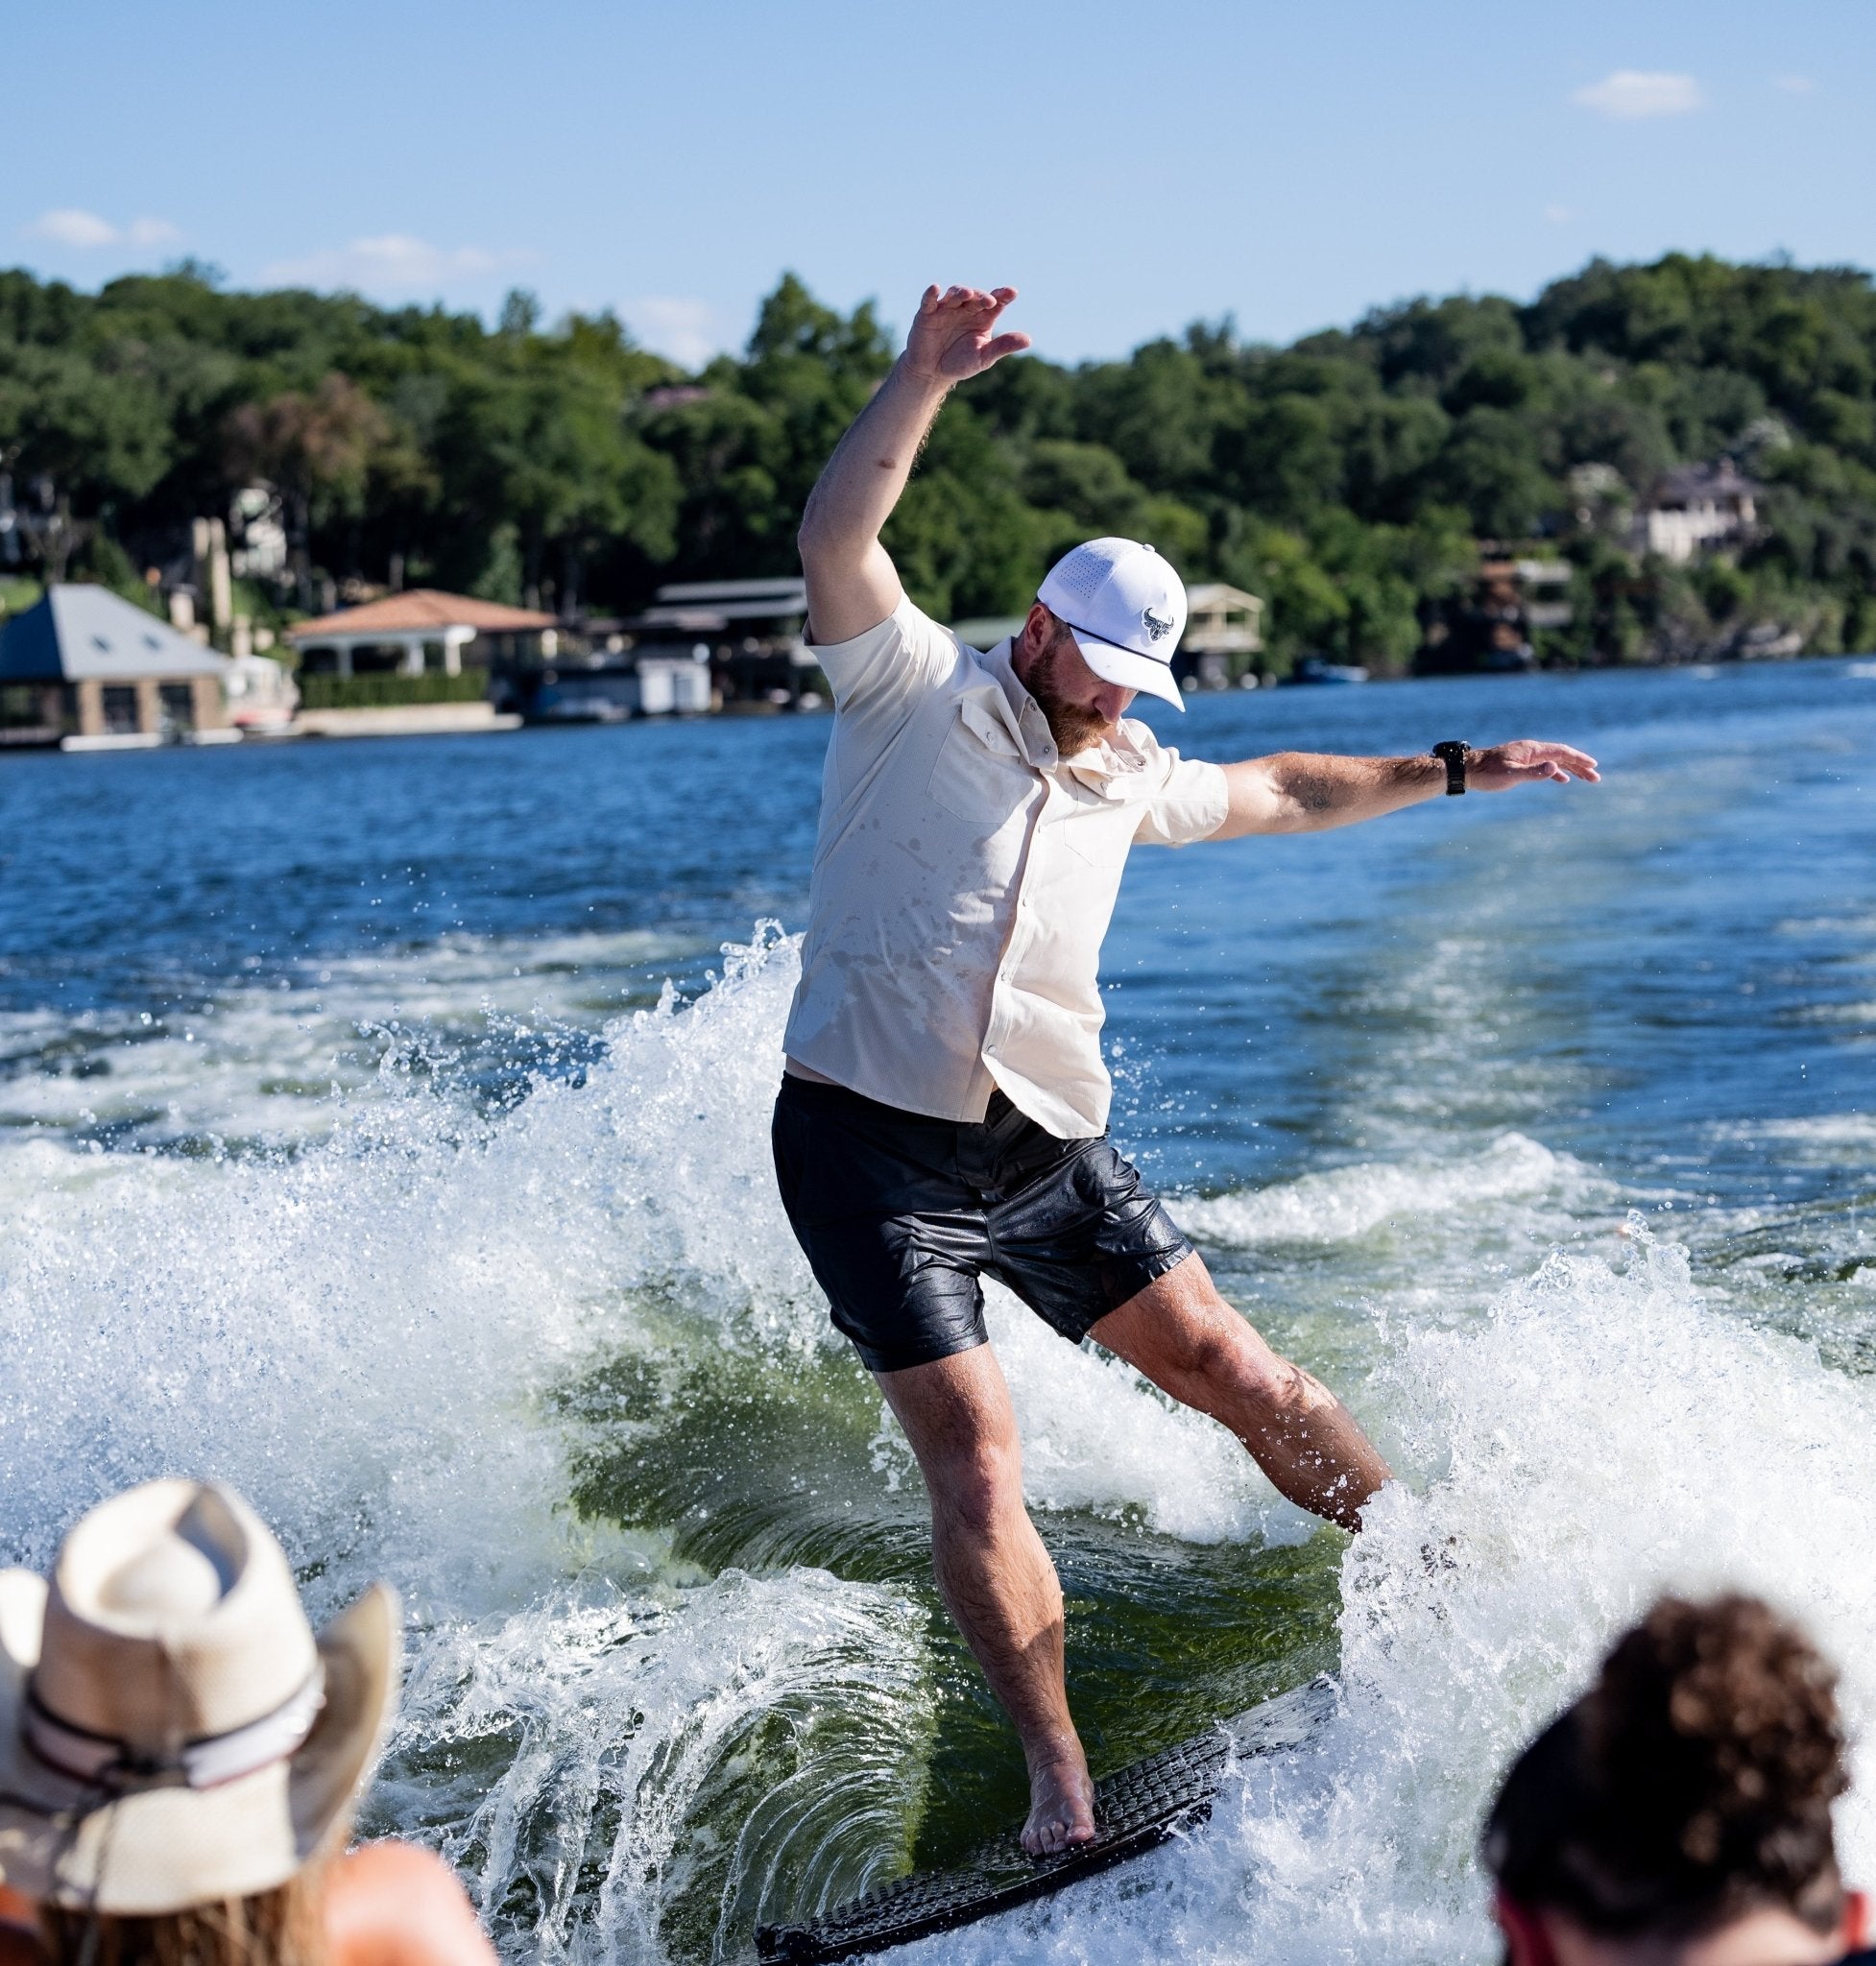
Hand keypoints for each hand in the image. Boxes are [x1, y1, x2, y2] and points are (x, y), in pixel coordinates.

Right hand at [901, 284, 1031, 385]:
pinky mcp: (927, 313)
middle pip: (976, 296)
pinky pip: (928, 300)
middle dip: (982, 297)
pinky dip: (930, 294)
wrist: (932, 372)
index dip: (1003, 295)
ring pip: (954, 294)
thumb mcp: (984, 357)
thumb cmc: (960, 363)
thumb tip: (1028, 340)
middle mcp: (966, 308)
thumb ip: (1003, 346)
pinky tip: (935, 288)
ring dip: (960, 292)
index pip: (996, 302)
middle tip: (990, 302)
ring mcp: (946, 308)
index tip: (1012, 293)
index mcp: (982, 317)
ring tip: (967, 295)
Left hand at [1466, 740, 1600, 789]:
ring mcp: (1526, 756)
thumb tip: (1556, 768)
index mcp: (1532, 750)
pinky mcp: (1520, 763)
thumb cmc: (1487, 773)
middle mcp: (1531, 750)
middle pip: (1562, 756)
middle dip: (1580, 766)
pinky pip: (1544, 765)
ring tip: (1586, 779)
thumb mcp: (1511, 775)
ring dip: (1571, 769)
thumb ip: (1534, 773)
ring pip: (1554, 761)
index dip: (1579, 758)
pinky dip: (1556, 772)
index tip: (1594, 766)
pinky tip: (1562, 779)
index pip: (1561, 752)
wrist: (1467, 770)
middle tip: (1596, 777)